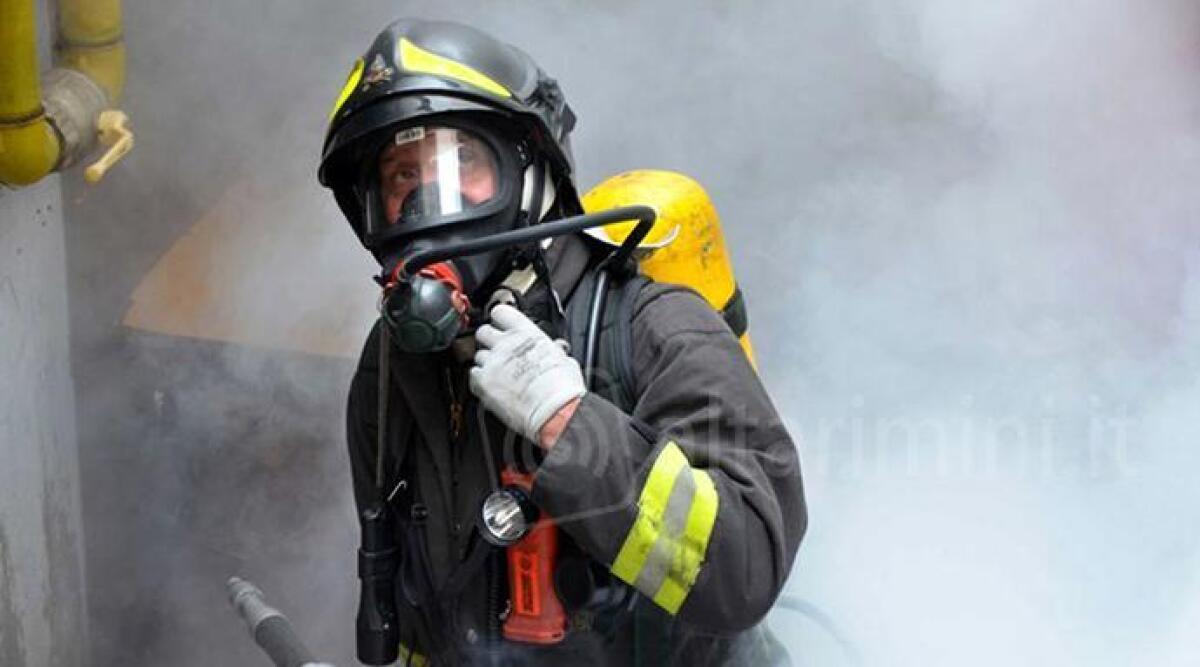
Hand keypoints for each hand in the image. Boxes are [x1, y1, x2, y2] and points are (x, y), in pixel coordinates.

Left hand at [469, 304, 586, 443]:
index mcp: (526, 333)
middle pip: (483, 331)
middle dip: (488, 340)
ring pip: (478, 355)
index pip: (501, 312)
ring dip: (486, 363)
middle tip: (499, 351)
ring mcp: (492, 362)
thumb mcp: (565, 360)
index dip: (500, 319)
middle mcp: (506, 344)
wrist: (554, 412)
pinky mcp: (483, 382)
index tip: (502, 325)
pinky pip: (472, 375)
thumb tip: (557, 349)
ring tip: (500, 375)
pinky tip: (492, 386)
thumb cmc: (562, 389)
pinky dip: (479, 380)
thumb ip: (554, 350)